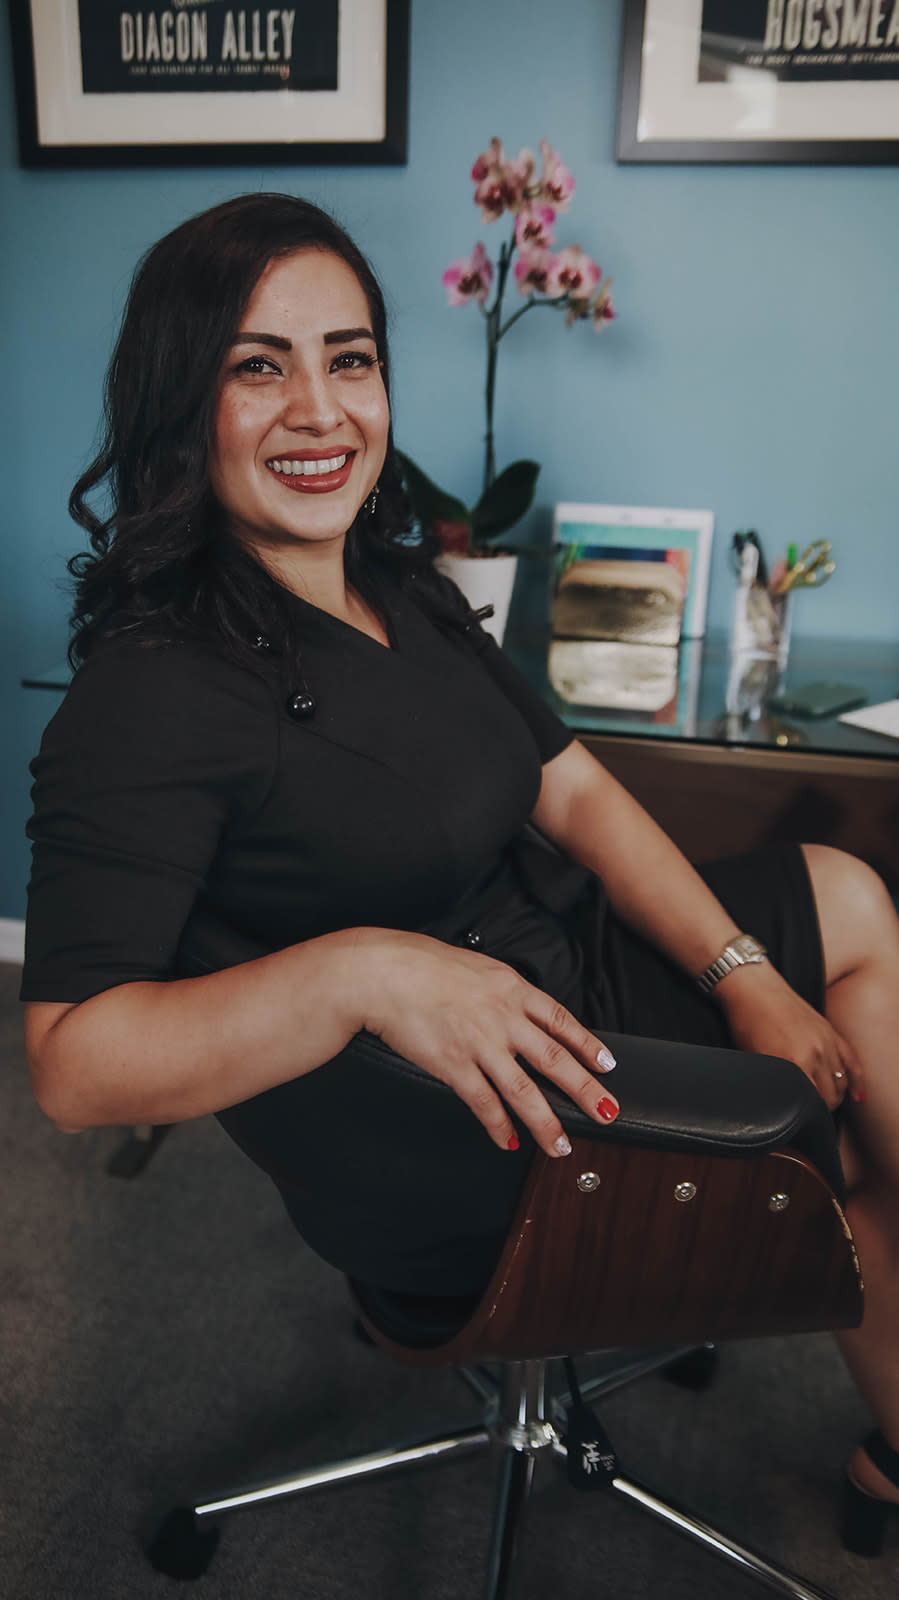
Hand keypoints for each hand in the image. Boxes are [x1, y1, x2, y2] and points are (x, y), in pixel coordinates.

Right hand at [350, 929, 619, 1156]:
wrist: (385, 973)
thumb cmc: (423, 965)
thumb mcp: (478, 969)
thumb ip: (503, 991)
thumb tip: (521, 1009)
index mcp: (512, 989)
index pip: (561, 1021)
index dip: (588, 1045)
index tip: (607, 1064)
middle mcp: (503, 1018)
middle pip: (555, 1060)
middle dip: (586, 1091)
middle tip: (607, 1113)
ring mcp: (480, 1044)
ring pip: (524, 1091)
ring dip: (547, 1123)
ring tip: (562, 1145)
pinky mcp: (454, 1065)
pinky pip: (483, 1102)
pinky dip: (497, 1124)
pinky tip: (507, 1139)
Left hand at [715, 962, 862, 1110]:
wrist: (754, 988)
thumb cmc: (747, 1022)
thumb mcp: (753, 1059)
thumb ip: (772, 1083)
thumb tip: (779, 1104)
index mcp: (792, 1064)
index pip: (810, 1105)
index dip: (805, 1117)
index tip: (798, 1121)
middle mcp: (814, 1054)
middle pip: (829, 1098)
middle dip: (821, 1109)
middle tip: (810, 1114)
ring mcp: (826, 1042)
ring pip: (842, 1083)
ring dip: (836, 1097)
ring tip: (824, 1104)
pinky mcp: (831, 1032)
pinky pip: (852, 1062)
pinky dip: (856, 1081)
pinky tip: (857, 1095)